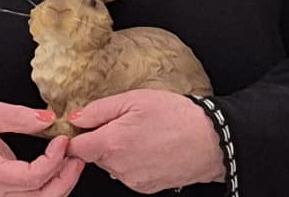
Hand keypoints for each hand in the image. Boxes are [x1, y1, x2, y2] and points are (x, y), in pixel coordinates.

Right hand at [0, 98, 83, 195]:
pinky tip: (60, 165)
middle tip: (76, 155)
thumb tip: (48, 119)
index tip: (62, 139)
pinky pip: (36, 193)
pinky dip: (52, 182)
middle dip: (65, 178)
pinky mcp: (7, 188)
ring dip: (62, 182)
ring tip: (72, 160)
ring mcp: (1, 192)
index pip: (32, 177)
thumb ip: (18, 116)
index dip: (53, 160)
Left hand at [67, 90, 224, 190]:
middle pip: (93, 156)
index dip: (75, 135)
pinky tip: (149, 148)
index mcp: (111, 143)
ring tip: (140, 135)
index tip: (82, 126)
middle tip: (122, 124)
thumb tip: (75, 118)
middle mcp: (120, 167)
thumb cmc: (176, 116)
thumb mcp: (133, 100)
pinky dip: (132, 162)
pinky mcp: (148, 188)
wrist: (213, 140)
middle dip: (100, 140)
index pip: (74, 147)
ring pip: (111, 165)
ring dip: (117, 152)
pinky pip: (128, 173)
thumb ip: (97, 110)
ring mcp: (134, 180)